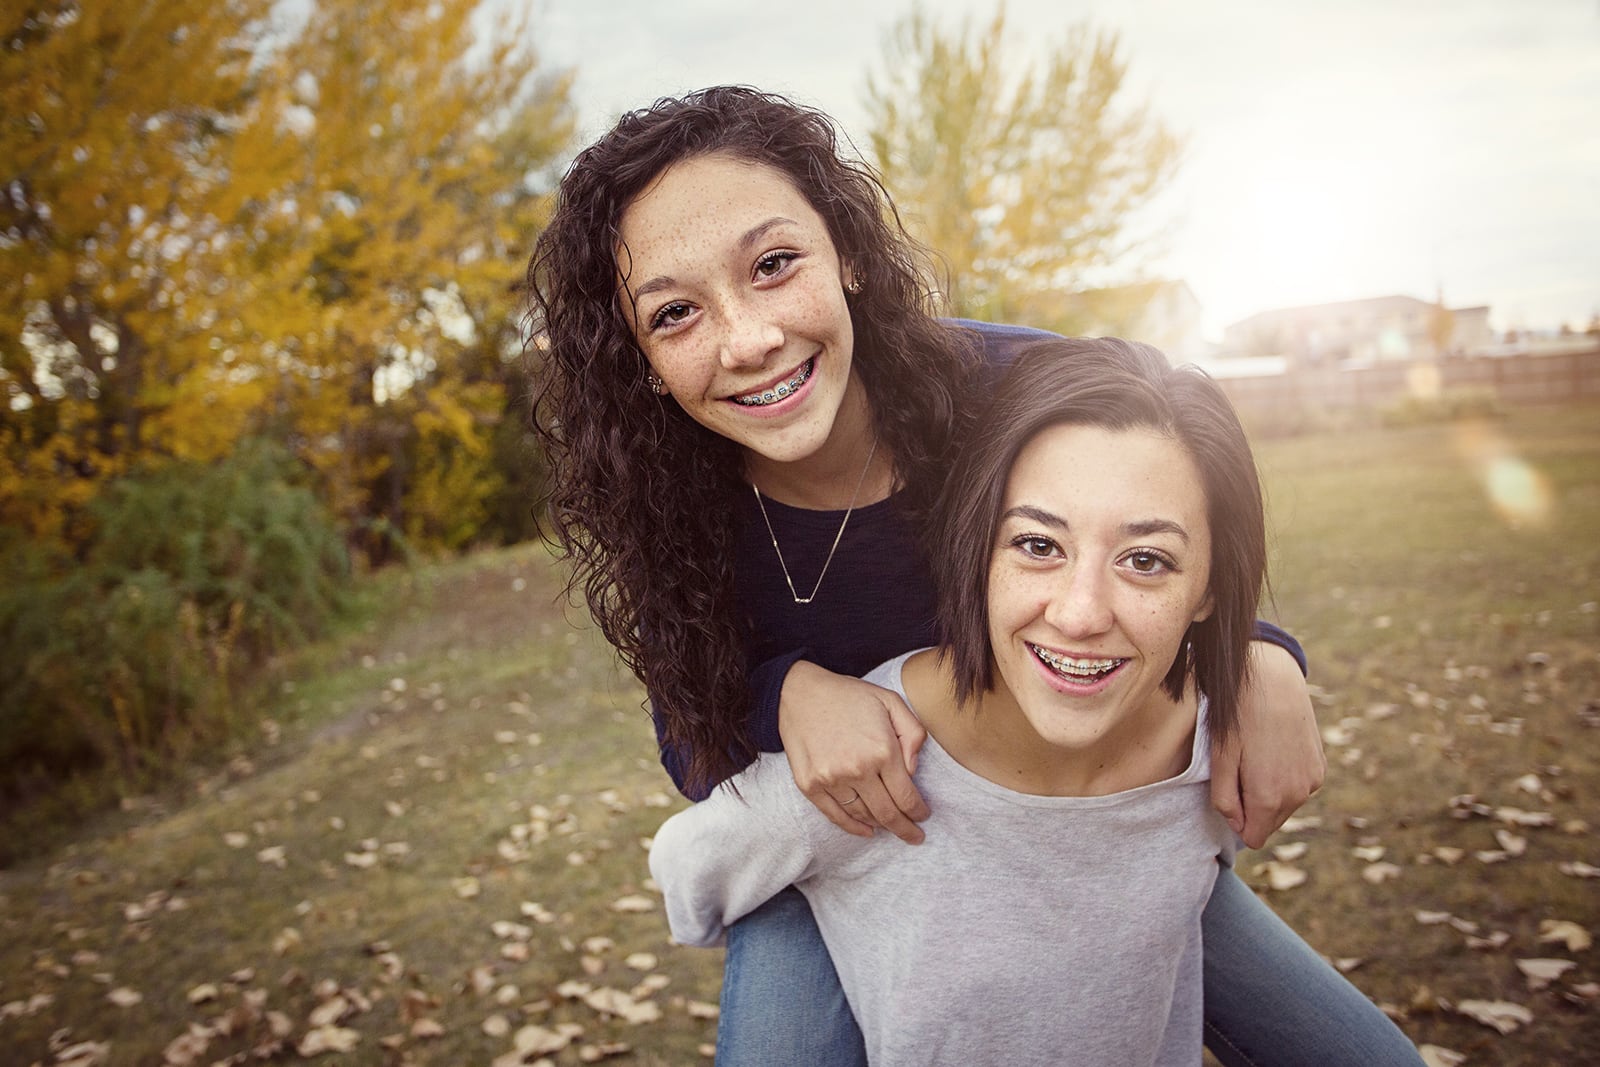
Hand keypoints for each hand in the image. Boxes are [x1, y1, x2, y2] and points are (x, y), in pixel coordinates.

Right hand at [778, 660, 929, 843]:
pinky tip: (867, 831)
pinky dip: (853, 828)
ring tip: (892, 827)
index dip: (919, 812)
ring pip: (863, 816)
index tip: (924, 816)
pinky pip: (836, 816)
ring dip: (881, 826)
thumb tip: (914, 771)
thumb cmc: (849, 696)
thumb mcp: (891, 701)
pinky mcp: (810, 785)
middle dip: (905, 829)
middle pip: (887, 814)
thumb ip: (913, 734)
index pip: (907, 796)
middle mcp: (857, 769)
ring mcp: (831, 779)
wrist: (799, 693)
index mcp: (882, 750)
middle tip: (915, 837)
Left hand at [1210, 641, 1325, 849]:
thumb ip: (1225, 800)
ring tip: (1257, 757)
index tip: (1230, 792)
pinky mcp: (1320, 767)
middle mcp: (1297, 795)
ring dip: (1270, 792)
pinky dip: (1285, 778)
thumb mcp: (1220, 759)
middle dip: (1253, 808)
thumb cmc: (1238, 717)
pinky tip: (1274, 750)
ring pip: (1285, 806)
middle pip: (1270, 823)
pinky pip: (1298, 788)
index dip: (1237, 820)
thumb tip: (1237, 825)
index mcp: (1269, 798)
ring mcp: (1312, 781)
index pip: (1253, 837)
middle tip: (1241, 770)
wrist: (1273, 680)